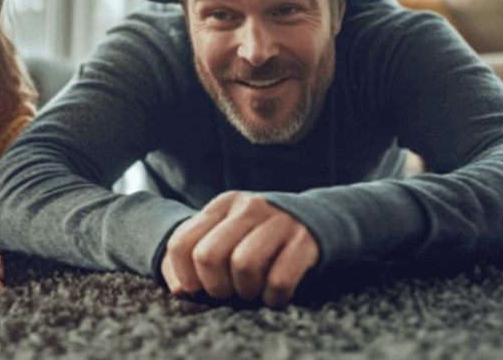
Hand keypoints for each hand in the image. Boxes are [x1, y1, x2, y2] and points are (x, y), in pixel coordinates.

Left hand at [160, 191, 318, 307]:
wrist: (321, 218)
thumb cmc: (262, 236)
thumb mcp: (227, 234)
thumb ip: (195, 255)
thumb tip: (181, 288)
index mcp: (223, 205)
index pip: (182, 243)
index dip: (184, 275)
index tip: (197, 288)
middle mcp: (248, 208)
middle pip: (208, 255)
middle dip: (214, 285)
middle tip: (228, 292)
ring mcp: (279, 221)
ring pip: (243, 265)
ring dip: (245, 290)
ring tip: (252, 291)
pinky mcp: (305, 241)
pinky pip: (279, 279)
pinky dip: (273, 297)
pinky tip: (273, 295)